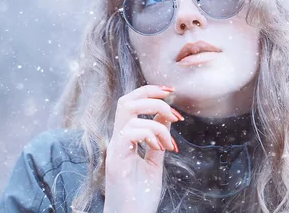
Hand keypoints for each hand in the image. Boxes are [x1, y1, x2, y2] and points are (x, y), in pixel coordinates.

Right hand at [103, 85, 184, 212]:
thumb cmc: (140, 197)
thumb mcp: (154, 162)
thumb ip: (158, 139)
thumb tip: (166, 116)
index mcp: (125, 139)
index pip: (130, 103)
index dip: (149, 92)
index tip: (172, 93)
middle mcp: (117, 141)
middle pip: (125, 100)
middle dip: (151, 94)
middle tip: (173, 106)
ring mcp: (115, 150)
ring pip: (128, 112)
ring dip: (158, 122)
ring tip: (169, 143)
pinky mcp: (116, 162)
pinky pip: (129, 133)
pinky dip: (150, 134)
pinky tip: (160, 148)